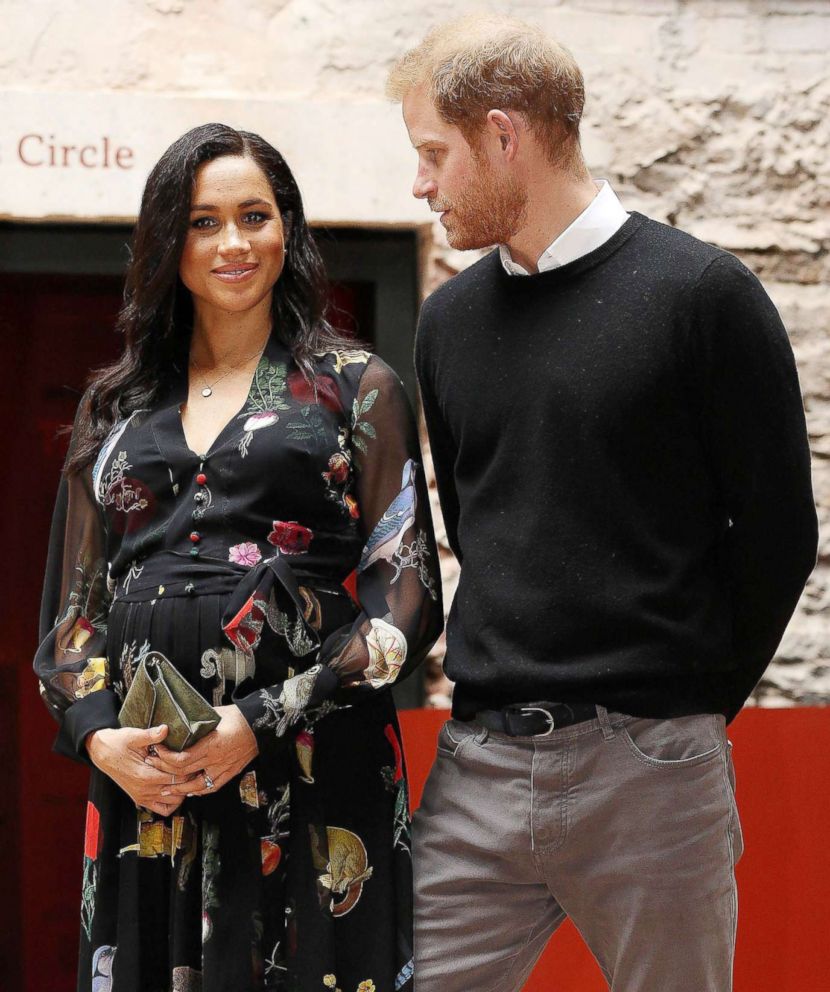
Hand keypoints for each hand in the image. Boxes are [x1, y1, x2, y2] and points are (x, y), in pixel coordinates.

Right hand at [86, 725, 196, 815]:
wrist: (102, 753)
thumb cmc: (118, 743)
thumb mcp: (134, 736)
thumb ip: (151, 735)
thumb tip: (165, 729)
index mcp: (145, 775)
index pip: (176, 778)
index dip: (188, 770)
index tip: (193, 761)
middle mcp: (144, 790)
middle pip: (176, 790)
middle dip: (188, 780)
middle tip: (195, 768)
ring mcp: (142, 796)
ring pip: (171, 803)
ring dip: (181, 791)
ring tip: (185, 776)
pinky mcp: (140, 799)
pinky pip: (161, 809)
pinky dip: (171, 802)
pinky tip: (175, 788)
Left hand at [144, 705, 258, 799]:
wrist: (261, 724)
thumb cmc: (240, 716)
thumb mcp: (216, 713)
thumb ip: (197, 720)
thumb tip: (180, 717)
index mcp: (212, 744)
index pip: (182, 759)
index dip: (165, 758)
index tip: (156, 750)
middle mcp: (216, 760)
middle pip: (185, 773)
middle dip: (165, 770)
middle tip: (153, 766)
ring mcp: (224, 768)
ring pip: (197, 786)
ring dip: (179, 789)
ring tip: (166, 788)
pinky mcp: (231, 772)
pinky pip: (212, 787)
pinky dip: (199, 791)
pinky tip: (191, 791)